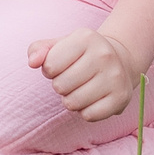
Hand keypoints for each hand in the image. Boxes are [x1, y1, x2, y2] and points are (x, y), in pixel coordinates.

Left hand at [26, 29, 145, 122]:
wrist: (121, 60)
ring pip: (73, 103)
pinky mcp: (121, 98)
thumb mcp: (60, 45)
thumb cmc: (81, 54)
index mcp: (85, 38)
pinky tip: (92, 99)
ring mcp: (115, 77)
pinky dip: (85, 111)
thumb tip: (32, 62)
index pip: (49, 65)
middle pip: (60, 86)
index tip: (60, 66)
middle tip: (72, 79)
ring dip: (71, 100)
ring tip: (80, 89)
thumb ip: (38, 50)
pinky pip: (89, 116)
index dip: (49, 70)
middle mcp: (104, 55)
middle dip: (60, 85)